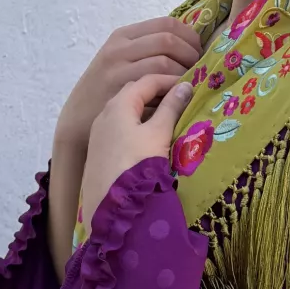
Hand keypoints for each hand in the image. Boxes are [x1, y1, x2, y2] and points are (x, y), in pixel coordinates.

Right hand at [54, 19, 202, 153]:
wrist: (78, 118)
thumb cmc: (107, 90)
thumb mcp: (122, 60)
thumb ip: (148, 50)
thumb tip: (191, 47)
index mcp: (123, 36)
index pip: (167, 23)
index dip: (189, 36)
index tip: (198, 52)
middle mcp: (119, 48)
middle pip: (168, 39)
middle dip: (190, 54)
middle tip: (199, 69)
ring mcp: (118, 68)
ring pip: (165, 61)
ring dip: (184, 72)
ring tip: (188, 84)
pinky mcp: (120, 90)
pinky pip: (157, 82)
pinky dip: (173, 87)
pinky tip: (176, 95)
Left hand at [80, 74, 195, 226]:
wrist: (110, 207)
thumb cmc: (137, 164)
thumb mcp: (158, 134)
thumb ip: (171, 108)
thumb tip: (185, 86)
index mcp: (118, 105)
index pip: (146, 81)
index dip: (169, 80)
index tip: (190, 86)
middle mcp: (104, 115)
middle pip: (134, 94)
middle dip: (158, 93)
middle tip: (182, 100)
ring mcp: (99, 135)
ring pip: (126, 113)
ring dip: (148, 111)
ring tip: (171, 119)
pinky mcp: (99, 153)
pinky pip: (121, 129)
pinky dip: (138, 126)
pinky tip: (150, 139)